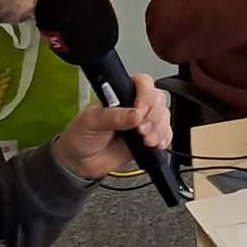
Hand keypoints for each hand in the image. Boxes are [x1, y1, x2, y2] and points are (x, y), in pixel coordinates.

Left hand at [51, 74, 170, 180]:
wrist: (80, 162)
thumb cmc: (81, 135)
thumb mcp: (92, 121)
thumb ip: (113, 117)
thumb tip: (136, 115)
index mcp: (120, 93)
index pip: (143, 83)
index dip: (146, 95)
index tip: (139, 111)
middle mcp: (134, 104)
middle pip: (158, 99)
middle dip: (154, 116)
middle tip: (140, 130)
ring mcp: (143, 121)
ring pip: (164, 116)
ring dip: (159, 129)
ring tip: (145, 140)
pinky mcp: (147, 137)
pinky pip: (166, 133)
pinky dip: (165, 139)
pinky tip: (155, 144)